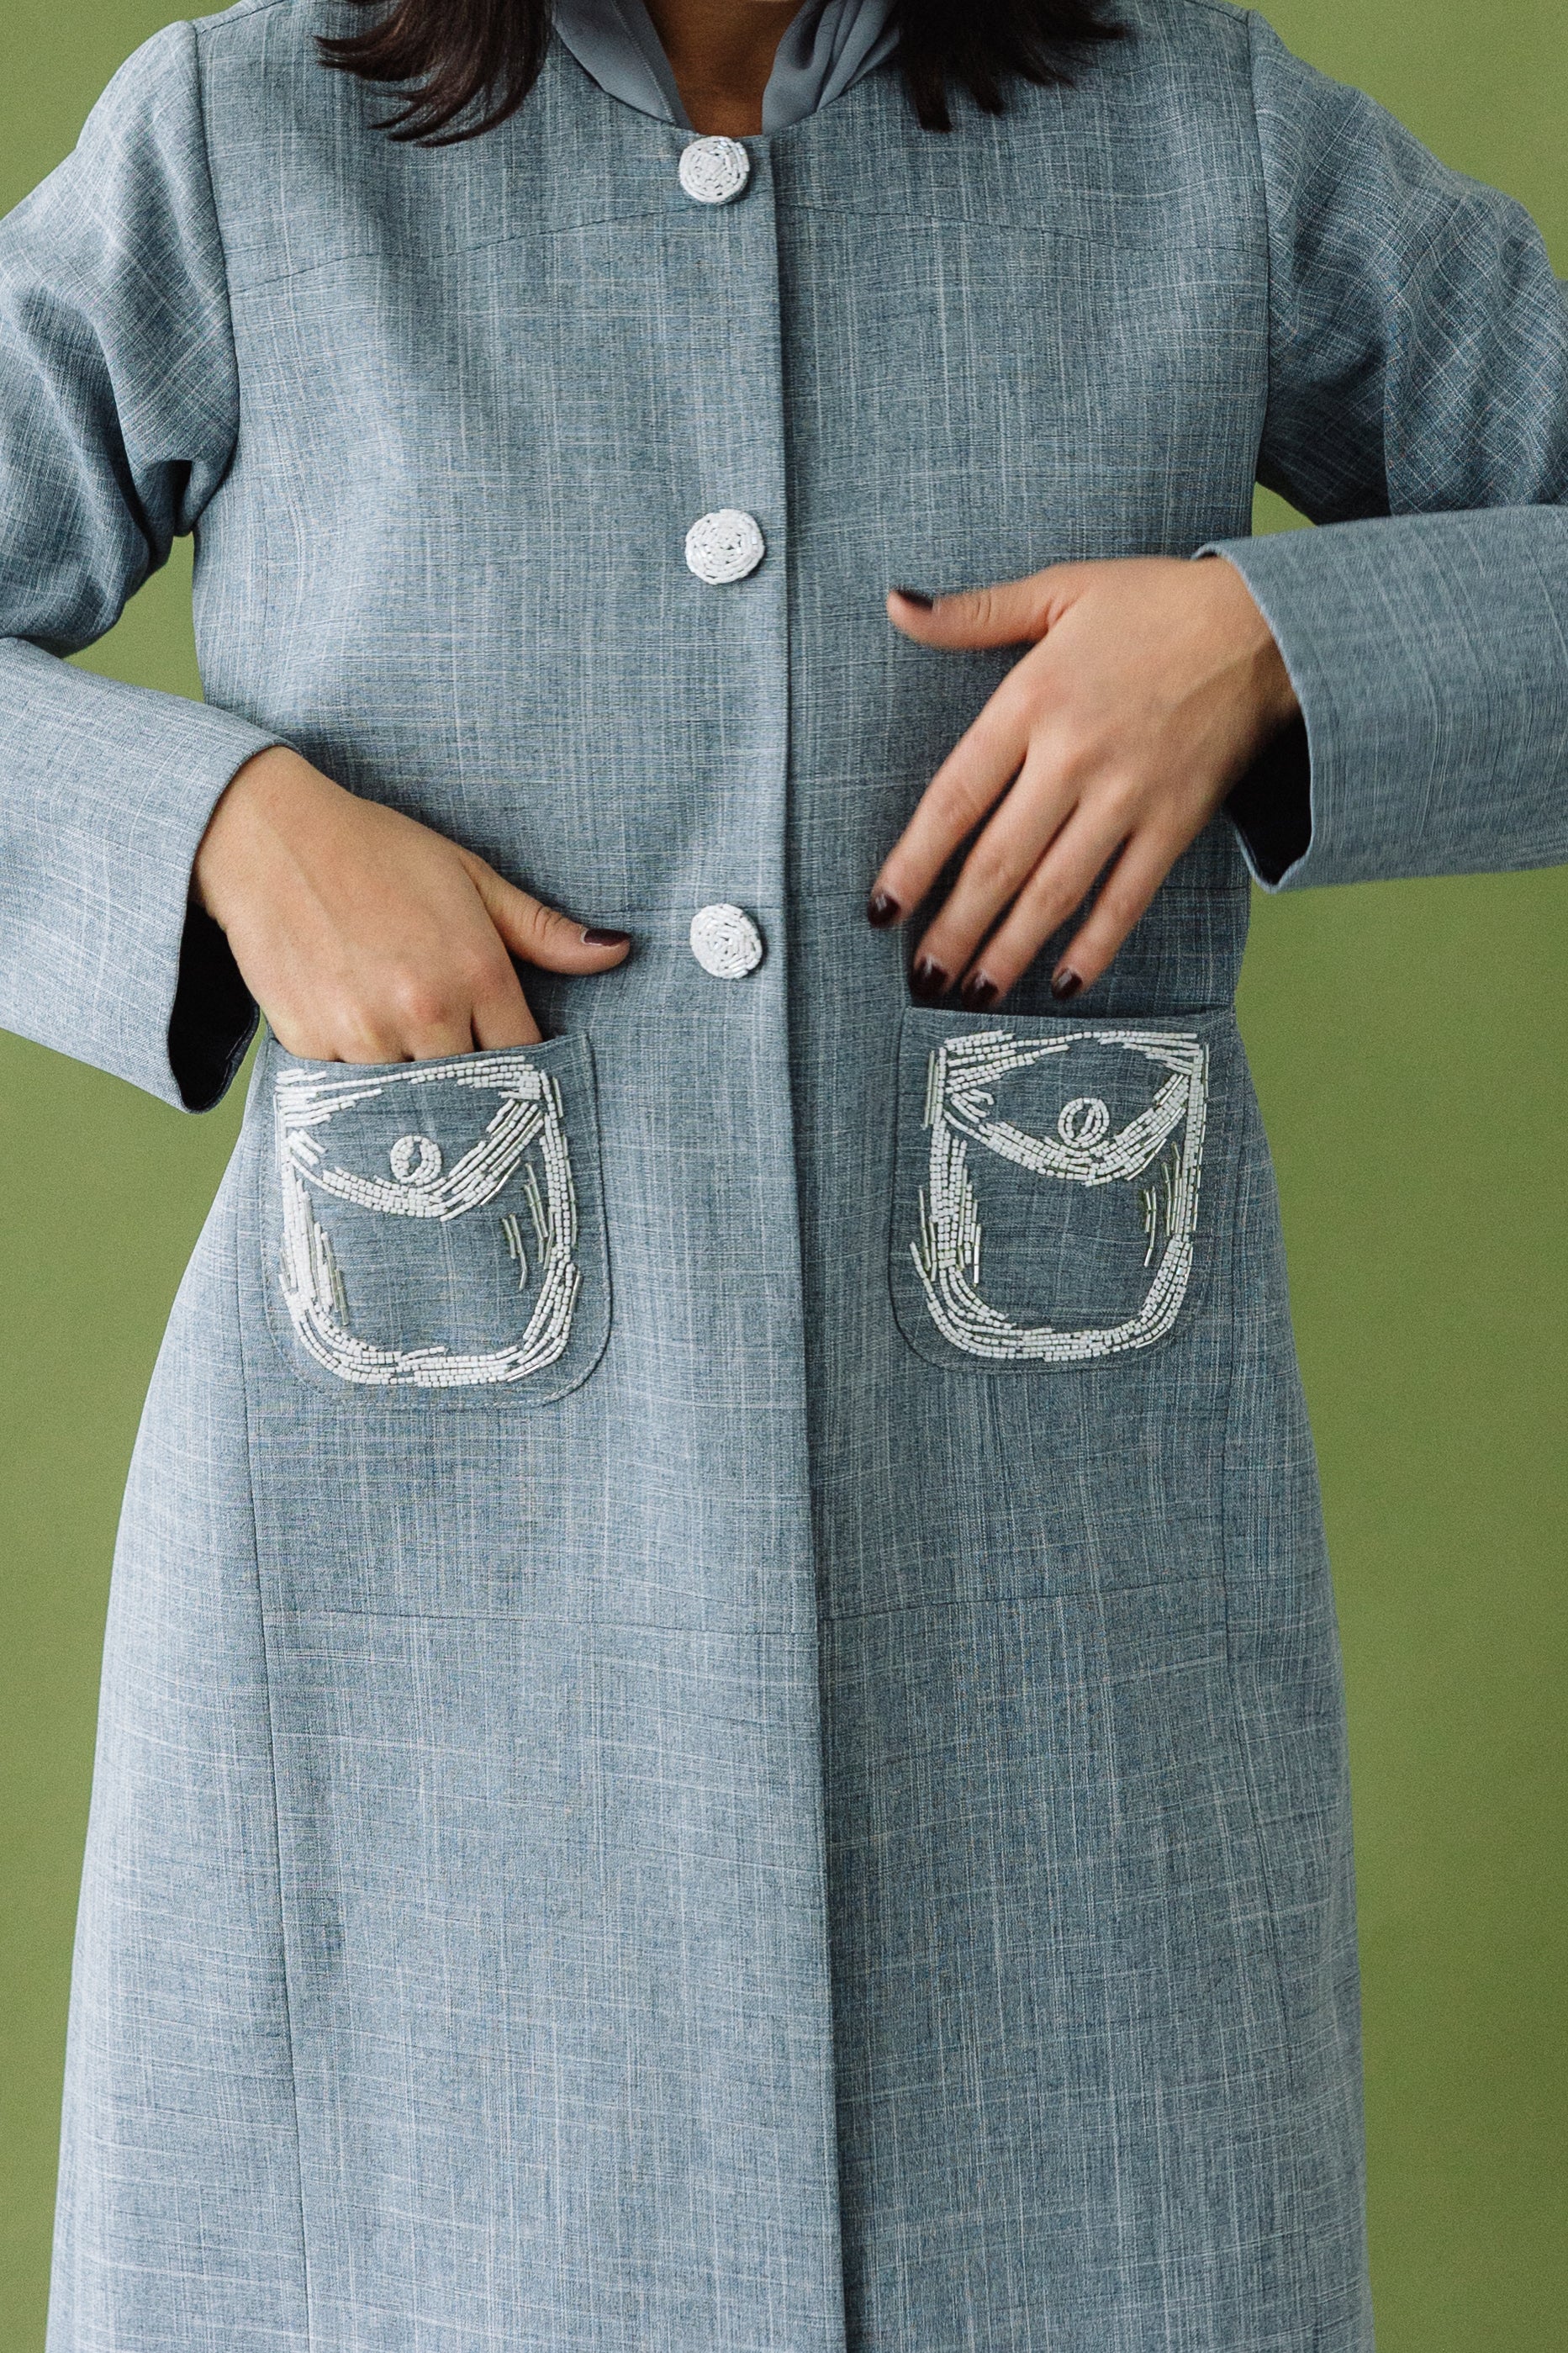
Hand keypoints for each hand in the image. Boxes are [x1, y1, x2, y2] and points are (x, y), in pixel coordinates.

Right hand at [192, 746, 630, 1060]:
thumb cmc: (378, 852)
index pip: (525, 1059)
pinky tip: (353, 1036)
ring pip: (409, 1099)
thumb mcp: (470, 879)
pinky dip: (358, 1078)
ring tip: (400, 1046)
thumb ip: (542, 930)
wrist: (269, 839)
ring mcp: (364, 1032)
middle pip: (470, 1090)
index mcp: (475, 972)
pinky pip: (350, 1092)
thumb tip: (617, 952)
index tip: (515, 1071)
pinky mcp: (309, 1045)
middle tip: (459, 1074)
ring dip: (411, 1084)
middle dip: (468, 1085)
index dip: (523, 1069)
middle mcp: (424, 1009)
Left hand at [868, 555, 1298, 1002]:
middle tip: (922, 975)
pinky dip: (1096, 945)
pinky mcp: (1177, 822)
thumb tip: (897, 607)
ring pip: (1055, 890)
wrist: (1269, 623)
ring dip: (1009, 950)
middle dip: (954, 928)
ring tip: (973, 993)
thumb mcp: (1060, 588)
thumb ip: (973, 613)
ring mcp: (1129, 795)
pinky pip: (1127, 897)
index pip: (955, 798)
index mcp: (1033, 700)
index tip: (882, 908)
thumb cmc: (1156, 604)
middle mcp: (1075, 756)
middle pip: (998, 861)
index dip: (913, 861)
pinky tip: (1064, 984)